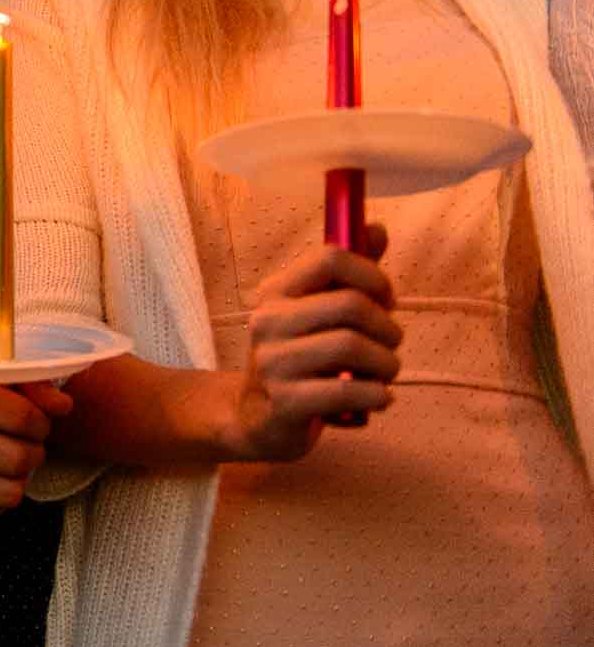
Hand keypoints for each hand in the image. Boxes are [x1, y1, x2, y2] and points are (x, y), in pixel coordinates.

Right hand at [0, 379, 72, 515]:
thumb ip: (26, 383)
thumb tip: (64, 406)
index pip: (23, 417)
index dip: (42, 421)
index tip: (35, 419)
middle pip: (19, 459)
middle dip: (34, 451)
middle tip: (26, 441)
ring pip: (10, 492)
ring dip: (21, 477)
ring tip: (11, 460)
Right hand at [227, 227, 401, 460]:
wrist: (256, 418)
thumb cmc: (298, 358)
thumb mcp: (315, 313)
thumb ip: (348, 273)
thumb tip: (377, 229)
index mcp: (276, 292)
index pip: (332, 258)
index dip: (373, 275)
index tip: (384, 299)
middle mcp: (268, 322)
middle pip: (352, 305)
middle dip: (387, 327)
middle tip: (390, 344)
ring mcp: (273, 363)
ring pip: (354, 347)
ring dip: (387, 364)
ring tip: (386, 374)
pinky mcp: (286, 403)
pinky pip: (350, 391)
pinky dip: (378, 394)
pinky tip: (378, 397)